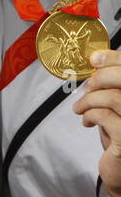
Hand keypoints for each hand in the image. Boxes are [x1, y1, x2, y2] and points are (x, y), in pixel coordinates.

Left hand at [72, 49, 120, 196]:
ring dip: (90, 99)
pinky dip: (90, 115)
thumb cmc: (119, 137)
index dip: (115, 59)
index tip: (95, 59)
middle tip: (87, 88)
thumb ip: (112, 89)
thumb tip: (97, 62)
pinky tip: (85, 121)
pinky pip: (106, 117)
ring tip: (80, 108)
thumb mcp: (116, 109)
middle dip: (101, 78)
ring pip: (115, 98)